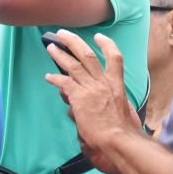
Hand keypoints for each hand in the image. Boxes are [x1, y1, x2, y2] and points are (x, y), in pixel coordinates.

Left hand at [43, 30, 137, 173]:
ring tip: (51, 48)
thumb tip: (93, 109)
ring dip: (60, 55)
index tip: (99, 37)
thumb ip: (106, 108)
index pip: (115, 58)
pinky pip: (64, 83)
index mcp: (117, 85)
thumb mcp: (122, 114)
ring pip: (73, 65)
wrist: (118, 139)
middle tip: (64, 34)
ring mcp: (91, 89)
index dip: (107, 45)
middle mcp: (103, 83)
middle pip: (88, 55)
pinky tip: (48, 77)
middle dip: (74, 42)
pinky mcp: (79, 98)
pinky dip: (55, 79)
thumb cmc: (124, 132)